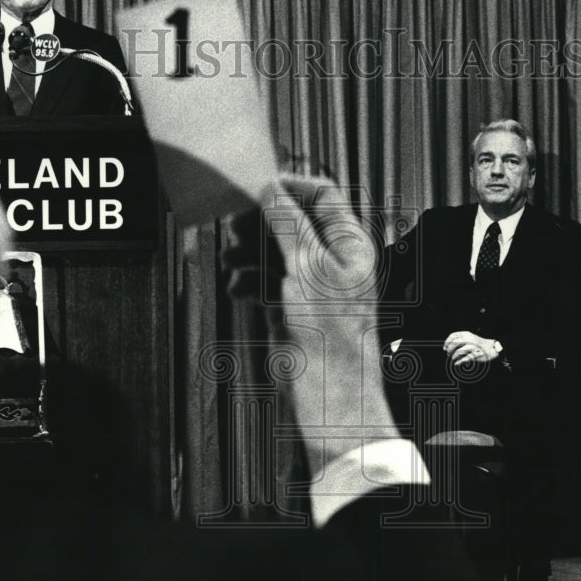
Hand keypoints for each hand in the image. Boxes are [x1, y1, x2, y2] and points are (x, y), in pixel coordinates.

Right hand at [256, 175, 400, 469]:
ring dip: (248, 251)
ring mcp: (310, 286)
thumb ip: (288, 224)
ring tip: (230, 258)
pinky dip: (247, 281)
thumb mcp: (307, 265)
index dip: (290, 188)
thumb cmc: (332, 333)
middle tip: (235, 223)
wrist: (328, 392)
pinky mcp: (290, 310)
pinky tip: (235, 287)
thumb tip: (272, 190)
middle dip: (261, 221)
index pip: (322, 196)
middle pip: (292, 222)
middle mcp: (332, 261)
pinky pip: (264, 283)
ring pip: (273, 252)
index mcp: (350, 244)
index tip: (257, 189)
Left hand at [443, 330, 498, 365]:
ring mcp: (473, 347)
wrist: (491, 348)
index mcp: (467, 334)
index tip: (445, 347)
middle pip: (454, 344)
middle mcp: (470, 340)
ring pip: (458, 352)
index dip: (447, 342)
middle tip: (449, 353)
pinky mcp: (475, 355)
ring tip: (454, 358)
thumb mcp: (470, 337)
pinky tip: (456, 363)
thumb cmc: (478, 343)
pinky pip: (464, 359)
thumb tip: (448, 345)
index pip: (453, 336)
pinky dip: (458, 362)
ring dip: (453, 356)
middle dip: (449, 350)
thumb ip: (460, 339)